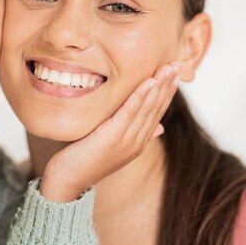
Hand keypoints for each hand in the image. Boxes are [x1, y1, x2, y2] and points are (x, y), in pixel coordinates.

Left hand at [39, 62, 179, 201]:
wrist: (68, 181)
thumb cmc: (85, 160)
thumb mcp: (112, 145)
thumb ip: (134, 134)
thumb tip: (160, 128)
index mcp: (138, 143)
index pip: (157, 113)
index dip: (167, 93)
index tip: (175, 74)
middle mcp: (136, 142)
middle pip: (156, 108)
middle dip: (167, 85)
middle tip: (177, 63)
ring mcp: (126, 141)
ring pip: (147, 108)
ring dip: (159, 86)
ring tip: (168, 67)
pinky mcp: (113, 138)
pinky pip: (130, 112)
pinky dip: (141, 96)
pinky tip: (149, 81)